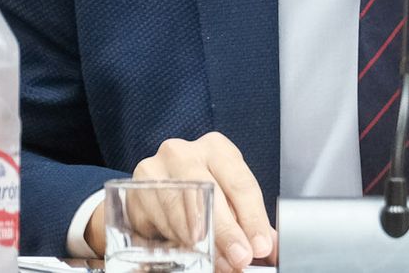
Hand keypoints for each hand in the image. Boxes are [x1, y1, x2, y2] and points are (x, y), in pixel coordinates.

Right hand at [86, 132, 275, 272]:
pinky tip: (186, 249)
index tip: (259, 247)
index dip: (253, 218)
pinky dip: (174, 239)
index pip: (240, 183)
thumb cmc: (201, 193)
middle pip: (208, 192)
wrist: (158, 191)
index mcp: (216, 149)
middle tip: (238, 258)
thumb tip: (274, 248)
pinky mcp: (134, 190)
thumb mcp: (230, 200)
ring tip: (214, 259)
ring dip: (199, 240)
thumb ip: (252, 222)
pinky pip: (156, 219)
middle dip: (226, 231)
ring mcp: (155, 168)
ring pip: (180, 208)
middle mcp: (184, 152)